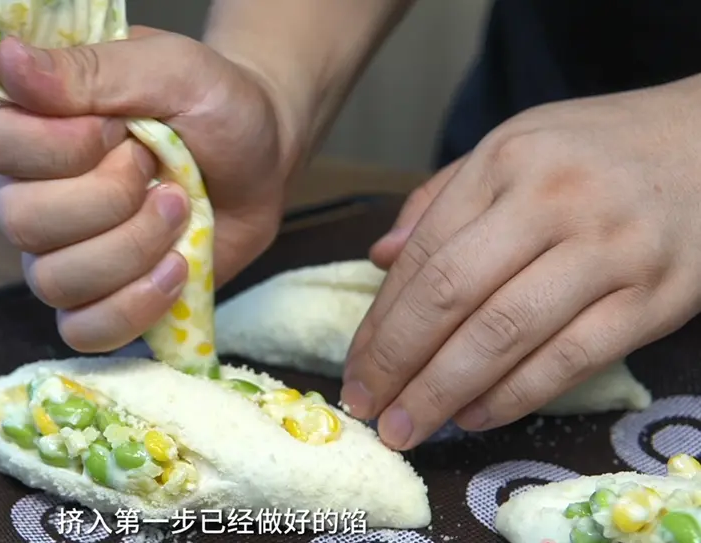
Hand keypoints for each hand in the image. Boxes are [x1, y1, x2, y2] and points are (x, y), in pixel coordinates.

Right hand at [0, 28, 296, 351]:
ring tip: (180, 211)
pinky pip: (85, 331)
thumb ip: (90, 71)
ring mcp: (64, 253)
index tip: (123, 131)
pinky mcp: (102, 300)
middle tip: (157, 169)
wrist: (262, 157)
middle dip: (111, 199)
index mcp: (36, 127)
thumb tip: (7, 60)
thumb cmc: (212, 104)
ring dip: (132, 248)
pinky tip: (176, 269)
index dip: (63, 147)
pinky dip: (134, 306)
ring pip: (55, 281)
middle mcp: (33, 194)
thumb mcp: (167, 69)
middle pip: (25, 222)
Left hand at [343, 77, 700, 449]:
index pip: (424, 254)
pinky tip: (474, 416)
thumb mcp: (514, 147)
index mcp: (505, 160)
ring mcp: (610, 250)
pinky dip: (515, 396)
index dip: (381, 321)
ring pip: (506, 335)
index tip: (356, 367)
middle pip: (452, 297)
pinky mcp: (656, 297)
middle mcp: (552, 200)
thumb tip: (379, 258)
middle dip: (398, 363)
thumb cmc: (599, 151)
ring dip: (444, 392)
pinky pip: (571, 360)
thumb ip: (442, 201)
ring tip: (406, 427)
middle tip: (366, 408)